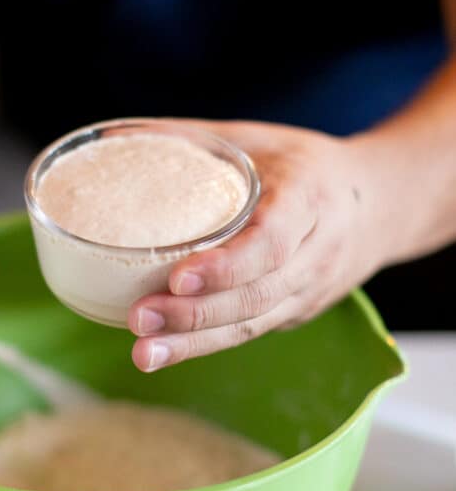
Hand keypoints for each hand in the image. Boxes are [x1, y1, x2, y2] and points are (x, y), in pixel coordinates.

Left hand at [129, 121, 384, 370]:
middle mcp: (315, 254)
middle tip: (139, 319)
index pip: (270, 242)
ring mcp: (309, 291)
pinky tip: (164, 350)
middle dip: (195, 313)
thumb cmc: (304, 166)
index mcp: (309, 200)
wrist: (379, 203)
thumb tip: (113, 137)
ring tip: (144, 352)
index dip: (225, 265)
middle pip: (256, 295)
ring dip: (194, 344)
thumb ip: (192, 139)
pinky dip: (206, 345)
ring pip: (252, 325)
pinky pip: (250, 332)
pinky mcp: (296, 313)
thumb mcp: (259, 139)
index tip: (177, 276)